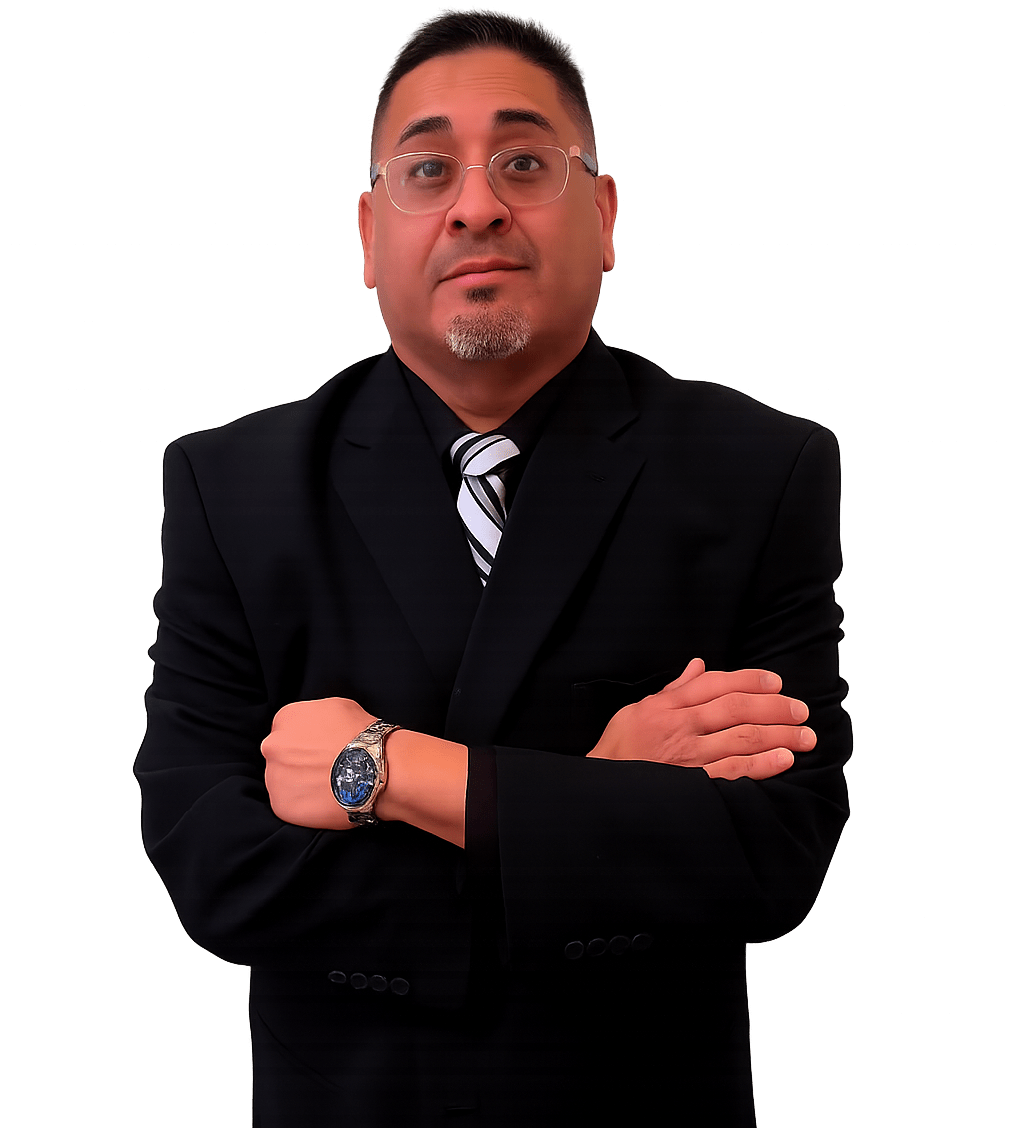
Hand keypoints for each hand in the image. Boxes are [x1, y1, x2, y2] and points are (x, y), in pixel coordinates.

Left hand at [260, 697, 374, 829]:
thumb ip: (316, 715)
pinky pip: (289, 805)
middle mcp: (273, 746)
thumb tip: (316, 726)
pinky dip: (304, 804)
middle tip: (322, 768)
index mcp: (285, 718)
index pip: (287, 730)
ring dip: (300, 783)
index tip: (319, 749)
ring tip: (325, 786)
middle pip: (281, 755)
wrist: (373, 769)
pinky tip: (324, 800)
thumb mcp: (338, 706)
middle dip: (298, 762)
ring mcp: (274, 777)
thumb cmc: (361, 735)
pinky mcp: (281, 804)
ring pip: (282, 781)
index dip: (306, 741)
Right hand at [587, 658, 814, 779]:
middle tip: (801, 710)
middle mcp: (681, 727)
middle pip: (737, 708)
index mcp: (668, 706)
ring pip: (743, 738)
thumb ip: (674, 690)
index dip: (750, 679)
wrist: (600, 792)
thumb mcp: (637, 711)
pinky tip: (785, 759)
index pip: (716, 683)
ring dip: (780, 735)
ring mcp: (689, 757)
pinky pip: (735, 771)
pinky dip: (763, 764)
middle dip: (775, 706)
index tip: (776, 683)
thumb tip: (698, 665)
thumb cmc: (619, 751)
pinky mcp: (694, 785)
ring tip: (806, 736)